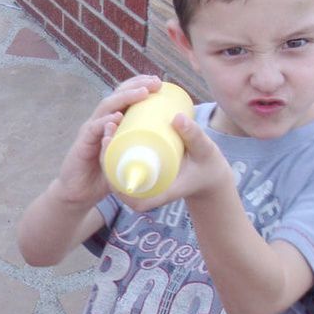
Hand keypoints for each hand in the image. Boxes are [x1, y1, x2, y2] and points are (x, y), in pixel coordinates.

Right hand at [54, 75, 164, 206]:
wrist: (79, 192)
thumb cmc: (104, 175)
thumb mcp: (127, 158)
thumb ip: (140, 149)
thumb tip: (170, 144)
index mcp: (110, 121)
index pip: (123, 95)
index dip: (139, 84)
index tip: (159, 82)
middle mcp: (99, 121)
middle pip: (116, 95)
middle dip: (136, 85)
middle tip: (155, 82)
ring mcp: (90, 131)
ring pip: (106, 107)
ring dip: (124, 97)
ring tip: (142, 93)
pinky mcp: (82, 144)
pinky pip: (93, 129)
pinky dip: (105, 123)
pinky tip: (117, 118)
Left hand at [117, 112, 233, 211]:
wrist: (209, 175)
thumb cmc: (208, 165)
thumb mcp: (203, 151)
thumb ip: (194, 136)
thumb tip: (177, 117)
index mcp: (154, 196)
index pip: (123, 190)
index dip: (108, 168)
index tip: (106, 143)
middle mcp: (144, 195)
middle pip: (115, 178)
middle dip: (104, 154)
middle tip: (107, 128)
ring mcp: (142, 187)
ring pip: (117, 171)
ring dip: (106, 152)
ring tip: (108, 125)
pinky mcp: (143, 177)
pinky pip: (123, 167)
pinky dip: (114, 153)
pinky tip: (108, 134)